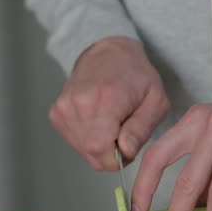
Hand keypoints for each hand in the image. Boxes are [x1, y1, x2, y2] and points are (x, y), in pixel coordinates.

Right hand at [49, 37, 169, 169]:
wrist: (108, 53)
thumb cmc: (137, 76)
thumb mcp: (155, 100)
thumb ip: (142, 129)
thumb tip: (126, 151)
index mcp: (104, 99)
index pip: (100, 149)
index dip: (118, 157)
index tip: (128, 142)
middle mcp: (77, 104)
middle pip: (93, 154)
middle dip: (112, 152)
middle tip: (124, 129)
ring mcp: (63, 109)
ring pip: (84, 151)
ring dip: (102, 145)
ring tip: (112, 121)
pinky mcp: (56, 114)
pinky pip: (76, 142)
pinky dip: (90, 138)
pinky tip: (99, 119)